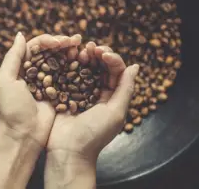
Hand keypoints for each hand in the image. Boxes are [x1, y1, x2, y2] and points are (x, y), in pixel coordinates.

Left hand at [0, 33, 81, 188]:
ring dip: (72, 53)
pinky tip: (85, 63)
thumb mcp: (4, 81)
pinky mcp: (59, 93)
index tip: (59, 42)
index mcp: (20, 67)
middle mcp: (35, 72)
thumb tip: (20, 34)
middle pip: (51, 51)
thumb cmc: (11, 109)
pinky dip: (77, 68)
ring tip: (82, 48)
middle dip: (64, 43)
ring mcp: (48, 82)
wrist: (22, 136)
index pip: (36, 46)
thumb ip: (13, 57)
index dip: (48, 40)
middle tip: (76, 41)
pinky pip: (69, 77)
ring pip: (62, 61)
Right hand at [46, 41, 138, 165]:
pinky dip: (68, 64)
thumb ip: (125, 89)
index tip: (103, 53)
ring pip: (84, 68)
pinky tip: (67, 57)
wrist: (67, 151)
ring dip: (83, 56)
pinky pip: (67, 74)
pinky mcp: (63, 93)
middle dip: (97, 53)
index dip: (111, 58)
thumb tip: (135, 66)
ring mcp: (79, 92)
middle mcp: (97, 92)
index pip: (116, 70)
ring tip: (79, 49)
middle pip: (100, 66)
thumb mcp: (115, 112)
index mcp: (112, 97)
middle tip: (91, 47)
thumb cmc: (94, 135)